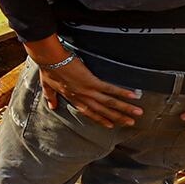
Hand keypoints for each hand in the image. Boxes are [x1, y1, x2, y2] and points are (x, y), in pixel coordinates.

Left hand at [25, 38, 141, 126]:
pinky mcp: (92, 81)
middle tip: (130, 123)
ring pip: (109, 102)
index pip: (89, 112)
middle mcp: (82, 97)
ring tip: (137, 113)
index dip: (100, 119)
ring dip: (124, 108)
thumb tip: (51, 106)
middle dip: (117, 117)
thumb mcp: (47, 86)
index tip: (110, 125)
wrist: (50, 59)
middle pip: (102, 110)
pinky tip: (132, 95)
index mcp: (73, 98)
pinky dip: (121, 92)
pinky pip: (109, 89)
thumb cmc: (48, 69)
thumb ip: (51, 97)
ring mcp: (88, 90)